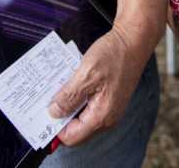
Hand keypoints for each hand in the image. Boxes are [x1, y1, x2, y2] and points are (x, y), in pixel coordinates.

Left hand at [48, 23, 152, 146]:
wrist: (134, 41)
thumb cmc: (114, 54)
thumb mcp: (86, 73)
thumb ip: (70, 96)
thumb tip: (54, 112)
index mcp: (102, 115)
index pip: (71, 137)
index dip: (55, 127)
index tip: (44, 112)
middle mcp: (107, 118)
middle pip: (76, 129)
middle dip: (61, 115)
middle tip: (50, 97)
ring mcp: (110, 109)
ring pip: (81, 117)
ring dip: (69, 104)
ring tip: (61, 87)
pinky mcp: (110, 99)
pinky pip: (89, 106)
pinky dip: (78, 96)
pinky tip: (73, 82)